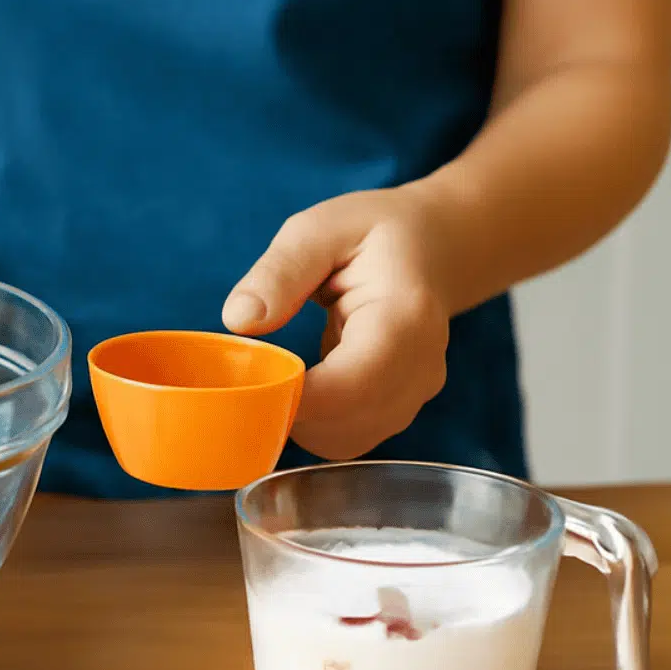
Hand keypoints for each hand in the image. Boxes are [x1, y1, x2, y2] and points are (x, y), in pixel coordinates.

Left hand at [222, 187, 453, 460]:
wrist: (432, 248)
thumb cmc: (373, 233)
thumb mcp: (319, 229)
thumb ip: (279, 272)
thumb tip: (238, 319)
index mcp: (405, 316)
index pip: (353, 383)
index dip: (296, 398)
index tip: (246, 384)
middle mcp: (421, 366)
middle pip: (348, 422)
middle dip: (287, 412)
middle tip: (244, 377)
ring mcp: (415, 394)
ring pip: (347, 439)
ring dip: (297, 422)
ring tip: (270, 376)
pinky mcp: (398, 408)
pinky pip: (349, 437)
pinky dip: (312, 425)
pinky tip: (294, 387)